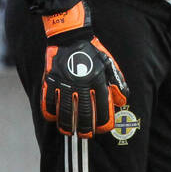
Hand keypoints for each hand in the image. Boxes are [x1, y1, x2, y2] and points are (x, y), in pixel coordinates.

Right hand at [40, 1, 129, 137]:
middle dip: (85, 127)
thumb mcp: (109, 63)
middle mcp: (81, 83)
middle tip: (86, 135)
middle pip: (83, 112)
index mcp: (97, 80)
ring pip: (64, 110)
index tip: (103, 128)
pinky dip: (50, 111)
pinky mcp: (51, 79)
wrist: (70, 35)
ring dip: (67, 124)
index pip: (102, 107)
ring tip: (69, 131)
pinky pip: (48, 100)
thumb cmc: (92, 51)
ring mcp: (64, 82)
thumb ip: (117, 83)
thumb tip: (122, 101)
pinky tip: (53, 117)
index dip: (104, 121)